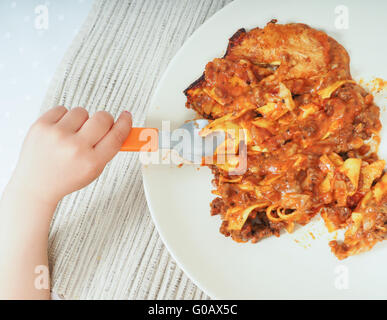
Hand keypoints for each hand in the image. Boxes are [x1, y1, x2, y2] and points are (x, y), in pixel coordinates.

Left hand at [9, 106, 131, 206]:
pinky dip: (64, 118)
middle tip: (98, 127)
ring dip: (81, 121)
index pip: (117, 136)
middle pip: (103, 117)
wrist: (35, 184)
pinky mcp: (41, 125)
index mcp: (91, 162)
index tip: (126, 116)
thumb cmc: (65, 178)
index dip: (125, 123)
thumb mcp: (94, 170)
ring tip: (72, 135)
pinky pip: (62, 109)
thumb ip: (108, 150)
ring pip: (82, 111)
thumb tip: (121, 128)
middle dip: (104, 120)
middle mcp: (75, 148)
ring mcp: (57, 135)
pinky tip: (60, 131)